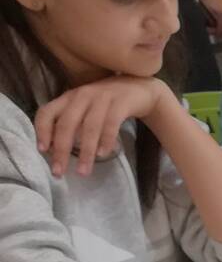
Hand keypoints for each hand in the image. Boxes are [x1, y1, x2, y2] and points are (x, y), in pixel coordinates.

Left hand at [34, 75, 174, 177]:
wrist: (140, 89)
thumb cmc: (108, 104)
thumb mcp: (85, 109)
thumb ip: (72, 123)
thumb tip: (57, 150)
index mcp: (69, 97)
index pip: (47, 112)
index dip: (42, 131)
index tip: (42, 151)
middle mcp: (82, 95)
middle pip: (67, 123)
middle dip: (61, 150)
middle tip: (59, 172)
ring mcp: (103, 97)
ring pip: (89, 126)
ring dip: (85, 151)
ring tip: (83, 171)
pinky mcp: (122, 102)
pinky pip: (111, 124)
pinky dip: (106, 140)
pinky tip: (102, 154)